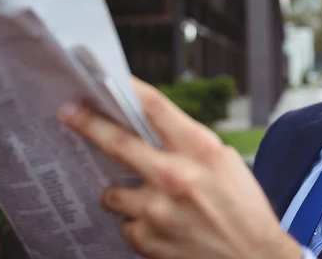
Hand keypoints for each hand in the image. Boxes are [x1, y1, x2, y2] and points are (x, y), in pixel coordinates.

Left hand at [57, 77, 300, 258]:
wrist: (252, 257)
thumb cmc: (243, 207)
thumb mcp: (225, 160)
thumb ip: (188, 143)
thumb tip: (151, 128)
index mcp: (199, 149)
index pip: (155, 108)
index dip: (128, 89)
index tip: (107, 81)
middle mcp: (175, 176)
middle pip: (118, 142)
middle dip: (88, 124)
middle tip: (69, 112)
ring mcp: (157, 210)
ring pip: (113, 193)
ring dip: (123, 193)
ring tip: (150, 200)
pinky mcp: (148, 239)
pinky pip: (126, 224)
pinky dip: (137, 222)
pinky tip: (161, 224)